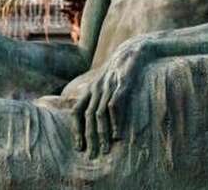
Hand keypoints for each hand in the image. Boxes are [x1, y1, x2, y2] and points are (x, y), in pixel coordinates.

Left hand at [72, 36, 154, 157]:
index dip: (76, 129)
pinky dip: (115, 121)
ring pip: (99, 114)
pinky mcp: (120, 86)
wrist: (132, 52)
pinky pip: (114, 106)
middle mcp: (95, 89)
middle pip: (87, 116)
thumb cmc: (119, 71)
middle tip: (91, 155)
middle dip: (88, 137)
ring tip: (105, 150)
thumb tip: (91, 114)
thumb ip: (96, 97)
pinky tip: (117, 135)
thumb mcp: (104, 83)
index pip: (76, 112)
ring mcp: (107, 87)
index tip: (79, 146)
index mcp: (89, 90)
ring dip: (101, 133)